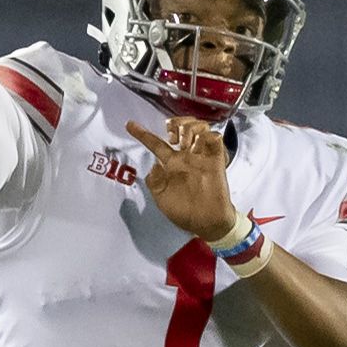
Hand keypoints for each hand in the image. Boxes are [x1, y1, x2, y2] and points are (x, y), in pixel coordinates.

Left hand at [127, 117, 239, 242]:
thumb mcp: (161, 198)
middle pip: (181, 127)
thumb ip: (154, 181)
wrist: (207, 223)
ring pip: (199, 127)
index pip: (155, 144)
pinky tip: (201, 143)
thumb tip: (155, 164)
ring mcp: (201, 158)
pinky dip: (208, 135)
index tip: (129, 125)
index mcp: (171, 165)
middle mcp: (186, 157)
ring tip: (185, 141)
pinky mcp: (216, 161)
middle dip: (175, 123)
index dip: (142, 134)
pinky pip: (215, 138)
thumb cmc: (184, 212)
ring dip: (190, 127)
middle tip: (172, 136)